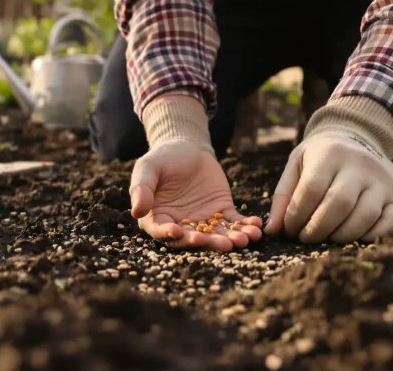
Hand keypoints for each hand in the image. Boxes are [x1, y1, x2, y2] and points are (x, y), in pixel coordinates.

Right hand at [129, 140, 262, 251]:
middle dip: (210, 243)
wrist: (187, 147)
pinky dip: (246, 225)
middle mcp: (180, 225)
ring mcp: (203, 220)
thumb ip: (142, 188)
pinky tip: (257, 224)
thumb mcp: (149, 168)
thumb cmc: (162, 158)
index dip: (170, 235)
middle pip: (194, 239)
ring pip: (217, 234)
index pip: (162, 231)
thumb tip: (136, 212)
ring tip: (246, 238)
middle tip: (224, 245)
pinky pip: (234, 221)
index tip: (179, 233)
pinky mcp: (221, 211)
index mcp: (158, 217)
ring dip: (232, 238)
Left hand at [264, 132, 392, 242]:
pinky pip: (391, 223)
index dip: (297, 215)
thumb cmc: (320, 157)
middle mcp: (360, 165)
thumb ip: (283, 195)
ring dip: (341, 236)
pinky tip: (353, 240)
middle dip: (318, 228)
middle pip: (339, 203)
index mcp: (330, 153)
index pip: (312, 189)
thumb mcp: (297, 164)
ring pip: (365, 215)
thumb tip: (272, 230)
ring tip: (326, 239)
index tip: (289, 229)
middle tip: (305, 238)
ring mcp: (383, 181)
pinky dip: (371, 237)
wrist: (359, 138)